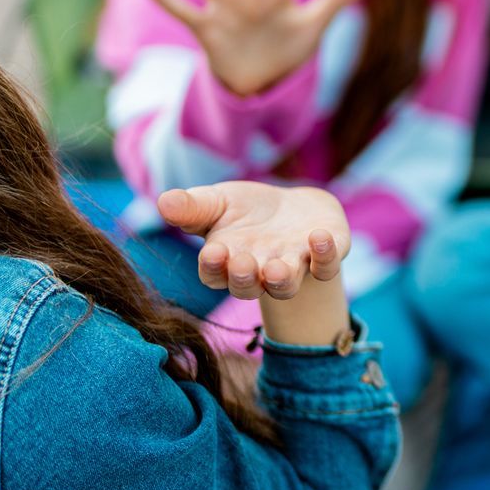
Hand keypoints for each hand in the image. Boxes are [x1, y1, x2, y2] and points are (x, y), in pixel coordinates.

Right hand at [157, 182, 348, 302]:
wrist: (294, 208)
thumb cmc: (247, 211)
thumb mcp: (217, 203)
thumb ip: (192, 207)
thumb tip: (164, 202)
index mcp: (227, 263)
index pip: (214, 274)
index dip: (213, 267)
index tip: (212, 251)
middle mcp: (259, 273)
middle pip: (248, 287)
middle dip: (244, 278)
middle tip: (242, 263)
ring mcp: (293, 267)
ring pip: (286, 286)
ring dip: (282, 279)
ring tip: (278, 268)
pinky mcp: (324, 258)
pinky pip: (326, 266)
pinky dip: (325, 255)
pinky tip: (320, 236)